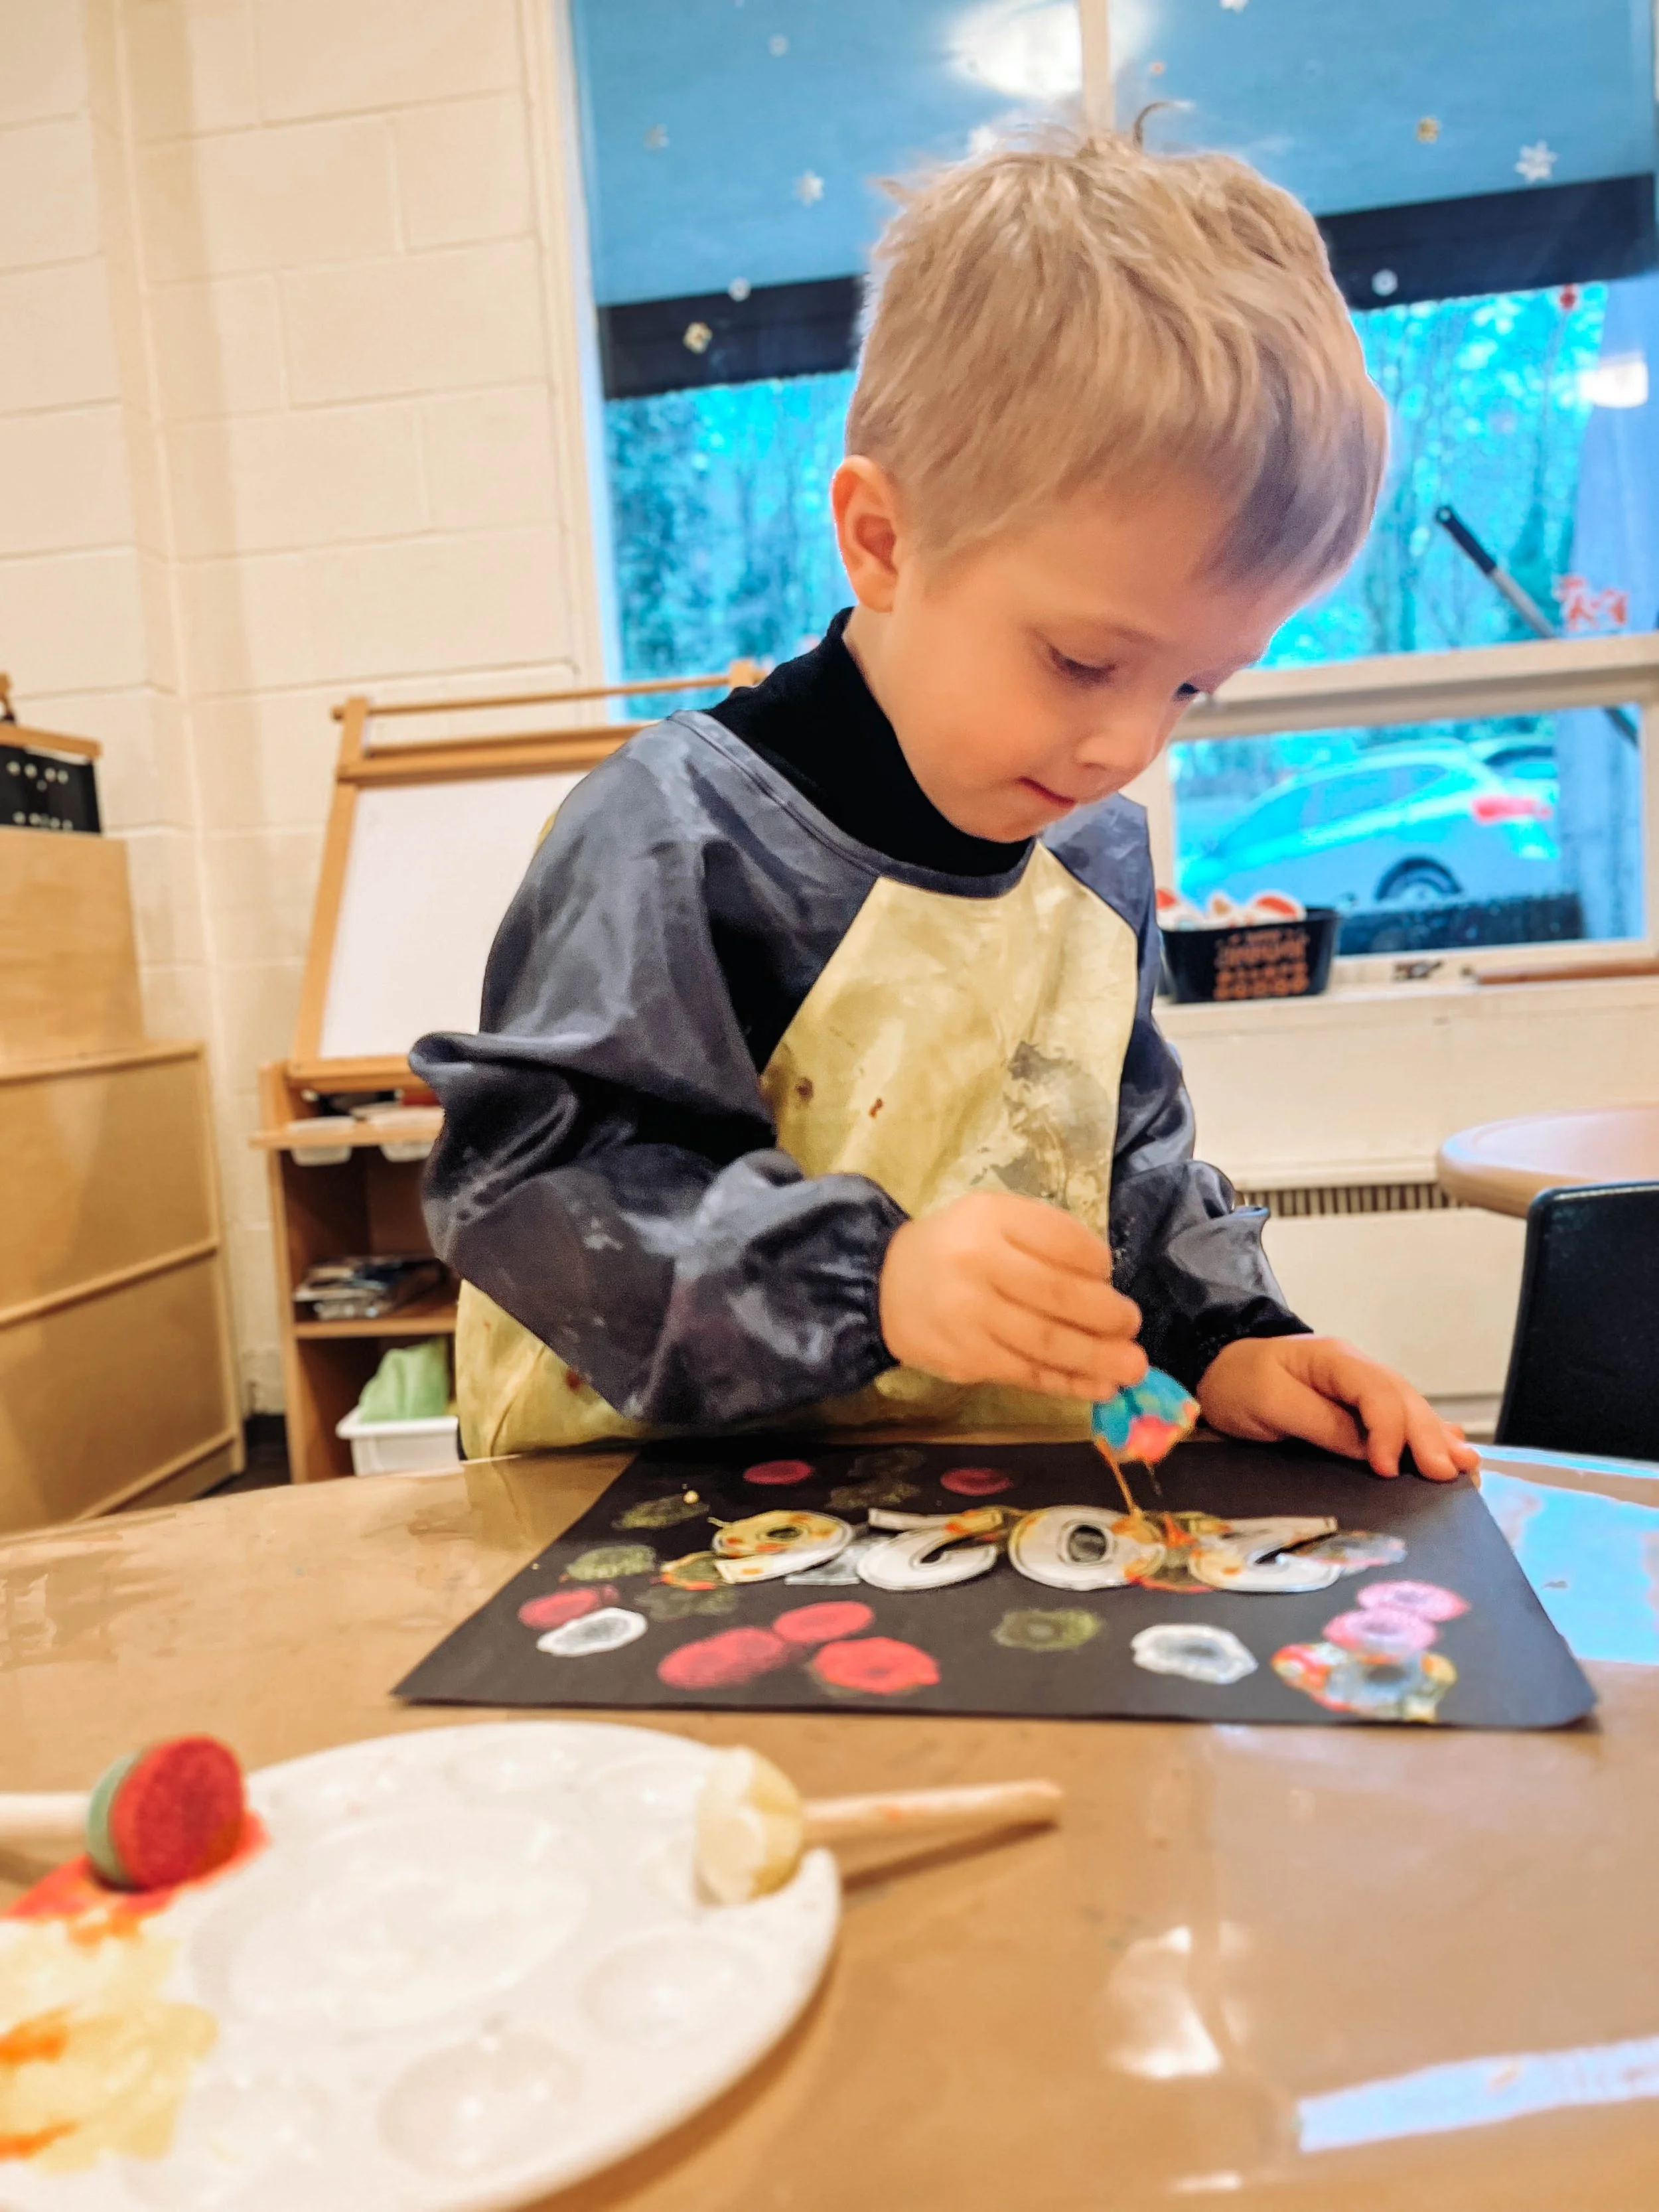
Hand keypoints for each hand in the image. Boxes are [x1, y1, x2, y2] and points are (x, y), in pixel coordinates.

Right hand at [879, 1192, 1147, 1400]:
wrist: (885, 1284)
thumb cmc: (956, 1247)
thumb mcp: (993, 1217)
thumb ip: (1045, 1238)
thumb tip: (1104, 1284)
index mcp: (991, 1218)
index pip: (1062, 1240)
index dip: (1098, 1264)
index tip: (1109, 1278)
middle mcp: (977, 1264)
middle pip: (1057, 1295)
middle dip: (1106, 1316)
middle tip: (1132, 1326)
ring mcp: (969, 1316)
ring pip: (1046, 1341)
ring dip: (1097, 1358)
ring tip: (1132, 1367)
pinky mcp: (966, 1358)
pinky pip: (1027, 1373)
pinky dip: (1067, 1383)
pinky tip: (1099, 1387)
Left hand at [1197, 1334, 1479, 1480]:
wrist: (1217, 1366)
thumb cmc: (1238, 1382)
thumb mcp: (1270, 1401)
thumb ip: (1320, 1423)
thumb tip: (1367, 1449)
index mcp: (1335, 1360)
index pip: (1377, 1392)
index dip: (1389, 1431)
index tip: (1386, 1469)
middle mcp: (1356, 1368)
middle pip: (1403, 1400)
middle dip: (1427, 1438)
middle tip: (1448, 1474)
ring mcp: (1359, 1384)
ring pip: (1408, 1408)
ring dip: (1437, 1438)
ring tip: (1467, 1466)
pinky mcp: (1356, 1403)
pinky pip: (1398, 1415)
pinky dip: (1427, 1432)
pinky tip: (1453, 1445)